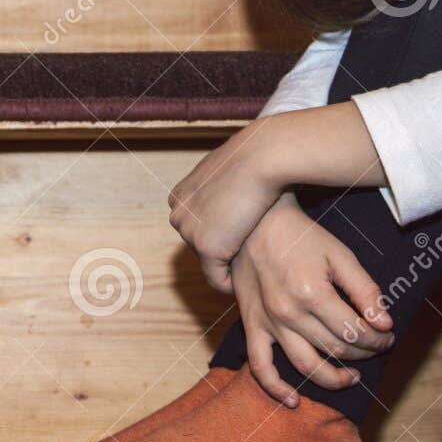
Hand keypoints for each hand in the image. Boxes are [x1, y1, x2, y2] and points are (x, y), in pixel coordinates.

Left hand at [169, 118, 284, 291]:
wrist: (262, 157)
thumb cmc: (255, 158)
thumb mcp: (227, 170)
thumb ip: (221, 187)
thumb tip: (232, 190)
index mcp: (180, 197)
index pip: (197, 228)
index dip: (222, 233)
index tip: (244, 234)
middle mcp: (178, 215)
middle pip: (201, 247)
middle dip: (224, 249)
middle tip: (252, 248)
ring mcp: (190, 232)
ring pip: (209, 263)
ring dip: (230, 263)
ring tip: (254, 258)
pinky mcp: (206, 247)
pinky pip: (217, 279)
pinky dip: (229, 284)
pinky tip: (247, 280)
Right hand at [231, 194, 395, 406]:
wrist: (254, 224)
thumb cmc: (301, 236)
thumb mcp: (340, 255)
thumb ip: (365, 290)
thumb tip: (385, 323)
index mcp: (314, 294)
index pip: (355, 332)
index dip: (377, 340)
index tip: (388, 336)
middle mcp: (290, 313)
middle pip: (335, 350)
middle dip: (364, 354)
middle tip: (376, 347)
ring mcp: (268, 323)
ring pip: (306, 366)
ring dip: (333, 378)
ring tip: (352, 377)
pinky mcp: (252, 325)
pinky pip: (261, 367)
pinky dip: (276, 389)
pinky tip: (295, 401)